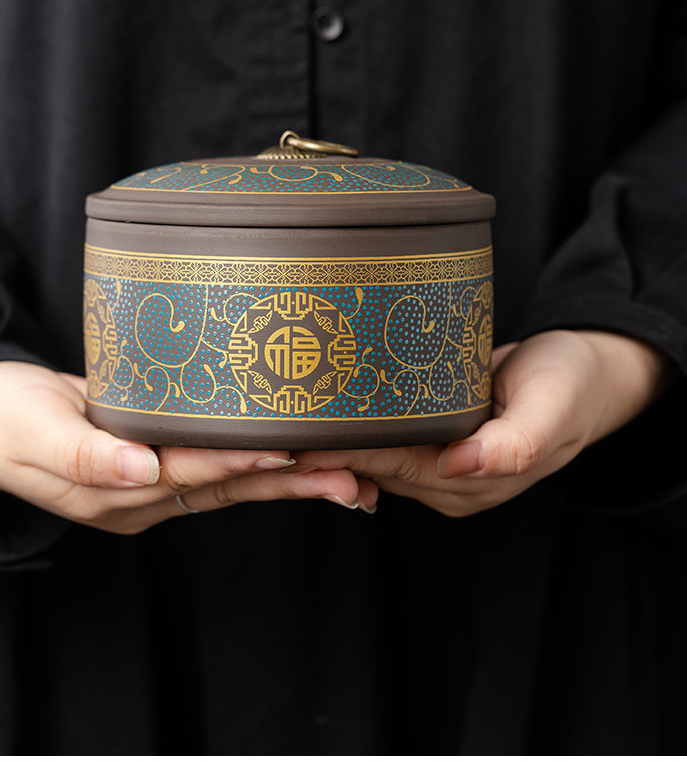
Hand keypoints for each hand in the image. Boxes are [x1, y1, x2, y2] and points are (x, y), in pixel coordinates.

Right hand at [0, 361, 377, 532]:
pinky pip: (216, 463)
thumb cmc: (1, 419)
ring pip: (232, 482)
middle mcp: (143, 495)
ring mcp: (152, 481)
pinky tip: (298, 455)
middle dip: (292, 483)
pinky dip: (258, 461)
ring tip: (351, 477)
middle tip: (353, 478)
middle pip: (228, 489)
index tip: (288, 455)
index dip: (240, 464)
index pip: (191, 477)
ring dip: (290, 479)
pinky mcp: (157, 457)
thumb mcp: (31, 434)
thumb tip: (141, 470)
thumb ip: (85, 456)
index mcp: (114, 494)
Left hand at [293, 329, 674, 517]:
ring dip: (330, 436)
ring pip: (373, 451)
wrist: (587, 374)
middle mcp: (447, 480)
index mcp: (470, 480)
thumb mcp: (551, 408)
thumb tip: (459, 467)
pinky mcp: (438, 438)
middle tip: (266, 425)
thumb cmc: (572, 386)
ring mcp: (441, 462)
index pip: (389, 465)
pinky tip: (321, 407)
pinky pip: (387, 435)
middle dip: (320, 449)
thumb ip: (513, 444)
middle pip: (371, 463)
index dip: (340, 452)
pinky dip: (355, 423)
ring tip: (278, 416)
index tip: (294, 440)